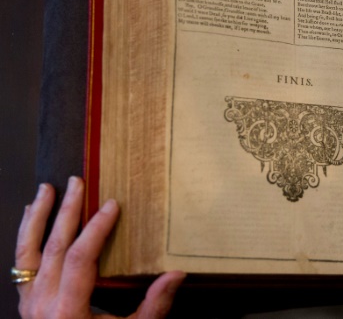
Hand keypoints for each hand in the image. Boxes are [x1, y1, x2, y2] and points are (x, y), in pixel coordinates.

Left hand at [15, 177, 184, 317]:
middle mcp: (42, 306)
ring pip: (26, 254)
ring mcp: (29, 306)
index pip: (80, 258)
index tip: (112, 204)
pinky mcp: (26, 306)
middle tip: (78, 182)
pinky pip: (20, 266)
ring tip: (46, 190)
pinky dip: (25, 239)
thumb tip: (177, 273)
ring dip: (36, 219)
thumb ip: (153, 306)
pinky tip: (31, 219)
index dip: (96, 229)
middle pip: (52, 248)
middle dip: (67, 212)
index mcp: (67, 312)